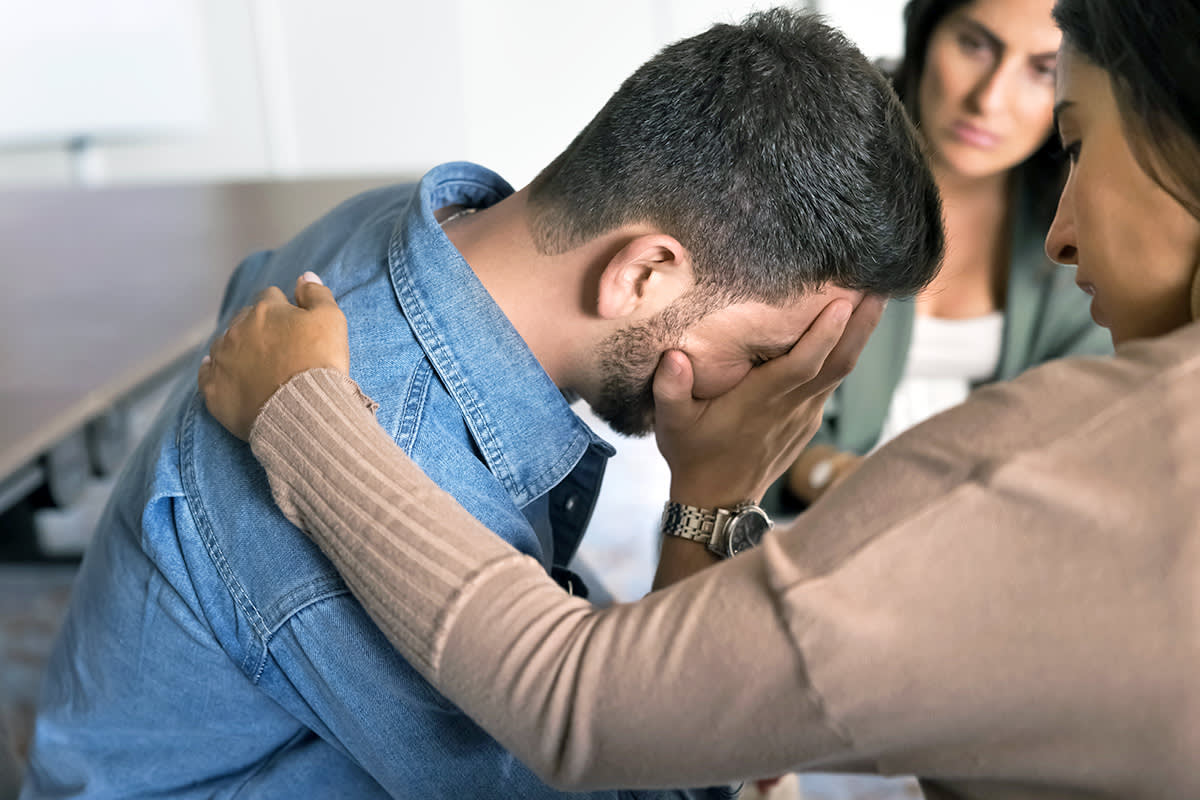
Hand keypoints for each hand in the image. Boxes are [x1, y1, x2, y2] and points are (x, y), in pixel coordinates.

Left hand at [198, 272, 349, 439]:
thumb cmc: (320, 363)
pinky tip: (226, 376)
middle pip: (244, 319)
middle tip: (279, 347)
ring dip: (237, 349)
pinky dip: (216, 373)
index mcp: (264, 311)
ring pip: (224, 345)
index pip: (270, 297)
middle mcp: (236, 331)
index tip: (295, 326)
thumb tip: (305, 276)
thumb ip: (317, 294)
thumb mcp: (331, 320)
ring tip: (257, 365)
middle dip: (258, 327)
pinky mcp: (213, 391)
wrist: (304, 412)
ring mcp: (222, 361)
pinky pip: (207, 375)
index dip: (284, 309)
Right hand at [653, 296, 883, 507]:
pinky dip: (845, 353)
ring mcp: (806, 415)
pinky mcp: (809, 419)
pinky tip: (848, 332)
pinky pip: (833, 382)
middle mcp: (791, 407)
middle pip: (839, 363)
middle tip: (881, 285)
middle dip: (862, 325)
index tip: (843, 302)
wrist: (718, 501)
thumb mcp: (671, 424)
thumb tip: (673, 356)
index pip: (803, 366)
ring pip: (842, 371)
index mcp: (760, 402)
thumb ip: (670, 389)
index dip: (825, 335)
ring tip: (874, 297)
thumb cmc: (693, 455)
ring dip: (860, 336)